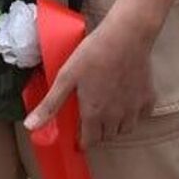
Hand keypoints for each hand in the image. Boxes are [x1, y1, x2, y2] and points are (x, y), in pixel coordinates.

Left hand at [23, 12, 155, 146]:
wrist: (126, 37)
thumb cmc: (93, 54)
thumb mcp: (66, 77)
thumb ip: (50, 105)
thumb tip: (30, 127)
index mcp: (94, 114)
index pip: (89, 142)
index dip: (82, 142)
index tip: (77, 138)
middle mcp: (116, 117)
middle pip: (107, 136)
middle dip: (97, 133)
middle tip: (89, 119)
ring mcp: (134, 108)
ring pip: (125, 129)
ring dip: (115, 126)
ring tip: (107, 112)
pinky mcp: (149, 97)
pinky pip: (142, 116)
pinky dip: (134, 114)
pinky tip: (127, 101)